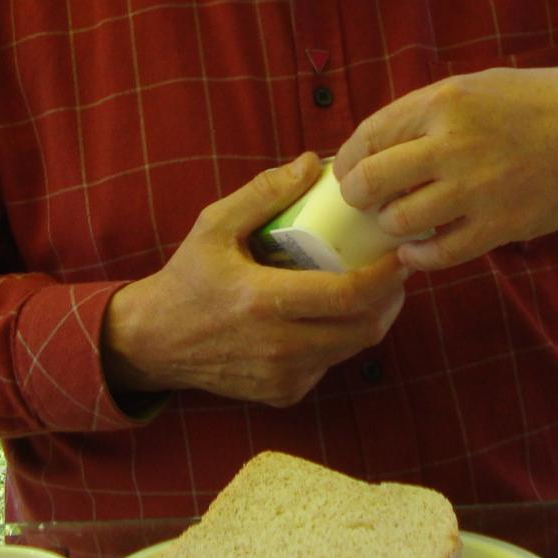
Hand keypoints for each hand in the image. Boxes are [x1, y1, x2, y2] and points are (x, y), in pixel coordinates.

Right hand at [101, 154, 409, 406]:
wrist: (155, 342)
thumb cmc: (188, 278)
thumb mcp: (215, 224)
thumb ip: (264, 192)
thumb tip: (313, 163)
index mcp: (263, 301)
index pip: (348, 294)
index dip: (386, 276)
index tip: (402, 253)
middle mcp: (277, 346)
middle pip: (363, 327)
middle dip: (391, 297)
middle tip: (397, 268)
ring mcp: (282, 376)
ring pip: (352, 349)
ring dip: (373, 318)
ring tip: (376, 287)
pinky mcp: (283, 394)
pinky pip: (330, 365)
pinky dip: (342, 339)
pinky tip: (336, 315)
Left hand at [331, 62, 557, 272]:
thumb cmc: (532, 103)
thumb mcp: (473, 87)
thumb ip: (424, 115)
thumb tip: (370, 150)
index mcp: (442, 101)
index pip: (367, 137)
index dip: (346, 162)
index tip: (346, 174)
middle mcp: (454, 143)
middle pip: (371, 182)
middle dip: (358, 197)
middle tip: (366, 203)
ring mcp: (478, 187)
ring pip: (400, 221)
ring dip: (390, 227)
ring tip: (398, 224)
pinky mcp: (502, 225)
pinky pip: (441, 254)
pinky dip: (419, 258)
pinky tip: (417, 251)